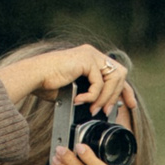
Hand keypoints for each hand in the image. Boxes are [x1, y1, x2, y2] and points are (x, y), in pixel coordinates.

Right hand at [0, 45, 130, 112]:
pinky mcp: (86, 59)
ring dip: (105, 98)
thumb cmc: (48, 85)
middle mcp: (93, 54)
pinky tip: (79, 100)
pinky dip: (92, 95)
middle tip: (108, 110)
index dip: (126, 90)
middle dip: (118, 95)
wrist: (34, 77)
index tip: (130, 105)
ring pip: (113, 79)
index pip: (117, 73)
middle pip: (120, 75)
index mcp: (91, 59)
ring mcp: (90, 54)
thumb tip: (104, 107)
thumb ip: (91, 94)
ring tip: (93, 109)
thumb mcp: (76, 90)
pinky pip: (99, 82)